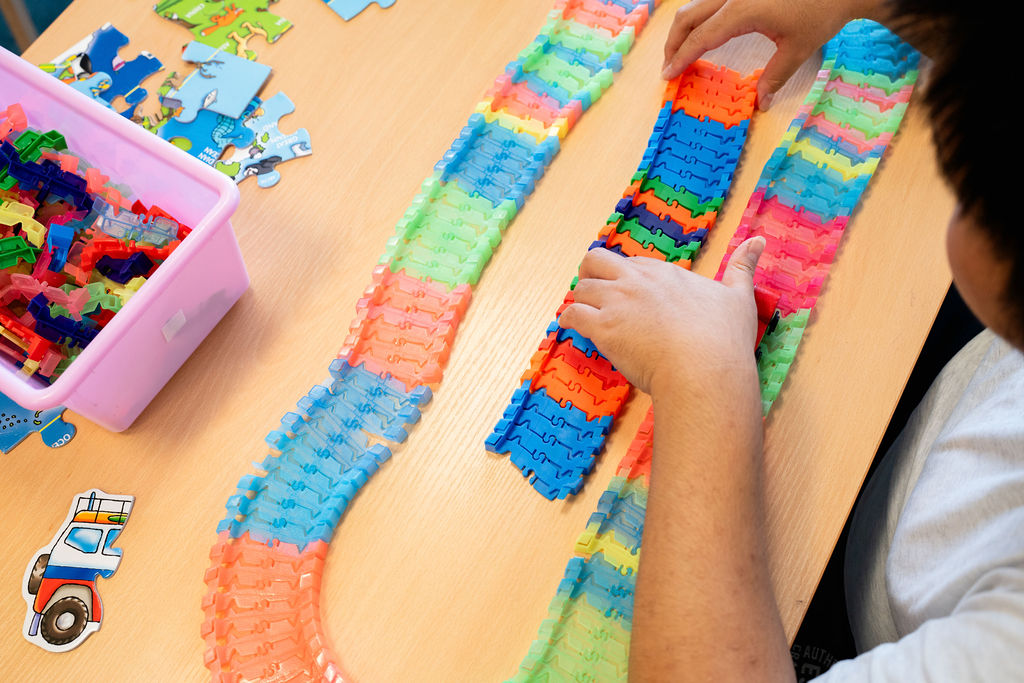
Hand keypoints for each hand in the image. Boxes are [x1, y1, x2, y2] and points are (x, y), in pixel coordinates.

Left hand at [558, 237, 765, 398]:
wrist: (705, 370)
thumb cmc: (723, 339)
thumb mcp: (739, 295)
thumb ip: (743, 267)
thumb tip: (759, 241)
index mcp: (666, 274)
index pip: (633, 263)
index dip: (626, 276)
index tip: (627, 291)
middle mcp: (638, 282)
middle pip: (596, 261)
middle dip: (590, 274)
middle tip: (593, 293)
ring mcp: (618, 303)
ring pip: (581, 288)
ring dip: (579, 300)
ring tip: (583, 314)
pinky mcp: (604, 328)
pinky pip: (572, 315)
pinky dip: (568, 321)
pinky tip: (570, 328)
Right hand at [661, 0, 883, 109]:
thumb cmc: (821, 10)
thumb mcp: (797, 49)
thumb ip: (773, 77)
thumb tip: (760, 103)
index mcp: (741, 10)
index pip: (700, 38)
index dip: (680, 58)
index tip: (668, 76)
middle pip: (687, 17)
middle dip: (674, 43)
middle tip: (670, 67)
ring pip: (695, 6)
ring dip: (684, 29)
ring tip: (682, 53)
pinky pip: (710, 2)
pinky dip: (699, 19)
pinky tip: (704, 33)